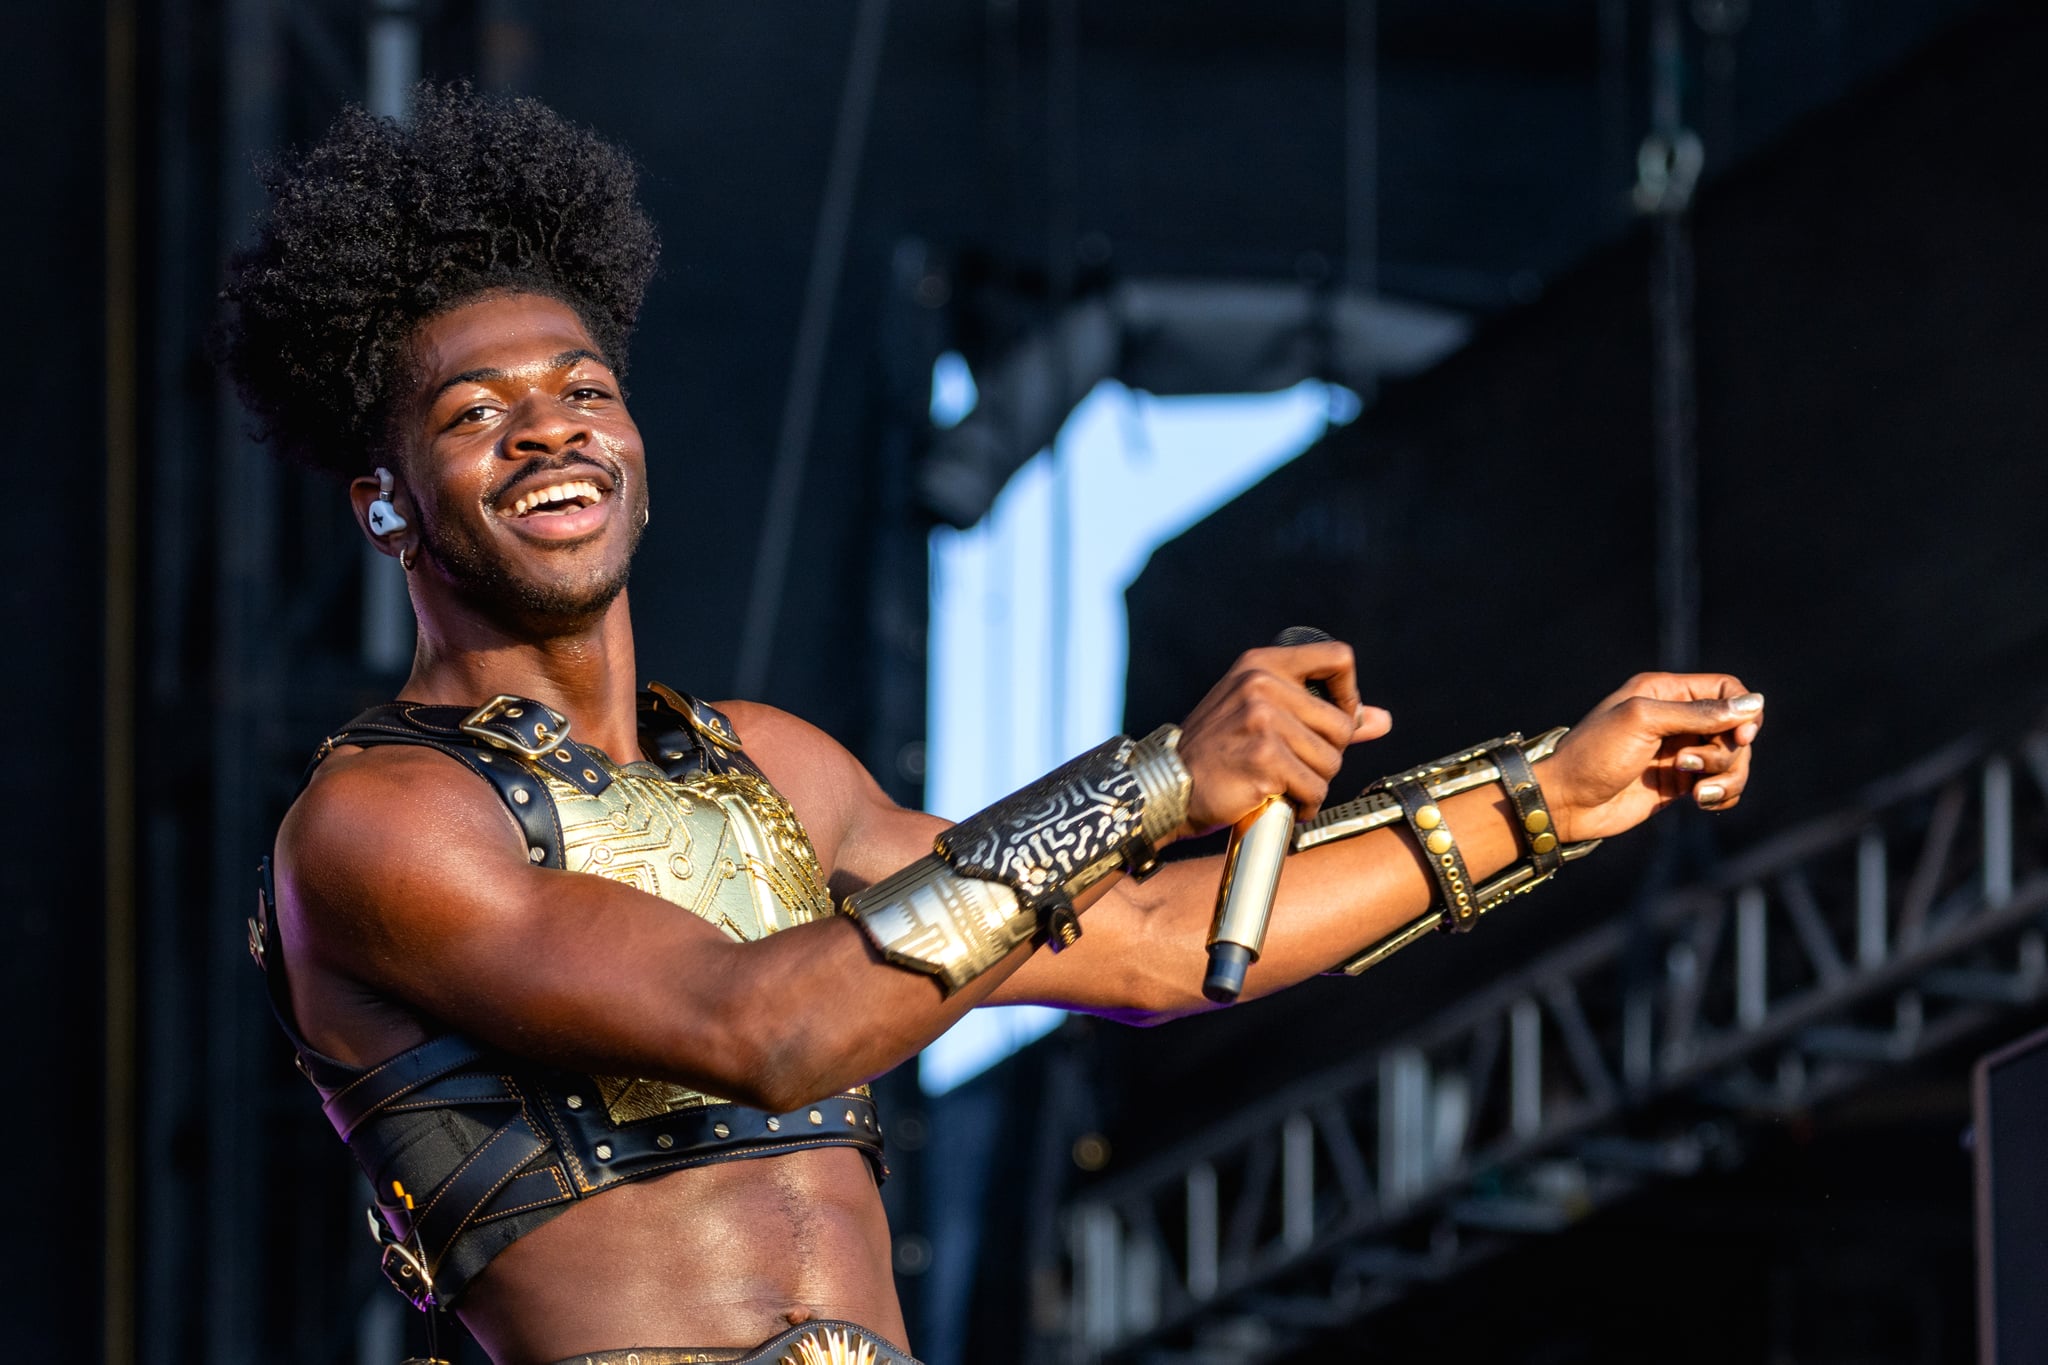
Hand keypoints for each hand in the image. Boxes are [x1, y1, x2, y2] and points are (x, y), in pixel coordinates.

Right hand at [1173, 639, 1392, 833]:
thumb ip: (1324, 715)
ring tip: (1280, 784)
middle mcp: (1261, 684)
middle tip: (1291, 766)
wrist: (1168, 788)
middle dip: (1325, 755)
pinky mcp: (1264, 757)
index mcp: (1262, 665)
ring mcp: (1262, 719)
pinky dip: (1302, 804)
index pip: (1338, 658)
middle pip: (1342, 724)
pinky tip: (1277, 801)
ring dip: (1312, 783)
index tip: (1332, 721)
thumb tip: (1382, 720)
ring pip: (1331, 761)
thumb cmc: (1218, 753)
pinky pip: (1314, 789)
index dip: (1349, 695)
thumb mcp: (1264, 717)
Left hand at [1537, 672, 1765, 843]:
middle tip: (1689, 766)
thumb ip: (1700, 712)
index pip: (1727, 689)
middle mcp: (1676, 718)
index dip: (1744, 711)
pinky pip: (1722, 785)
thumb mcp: (1644, 721)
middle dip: (1728, 753)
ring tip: (1698, 793)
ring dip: (1727, 778)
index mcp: (1665, 691)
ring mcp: (1680, 752)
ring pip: (1733, 760)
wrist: (1566, 801)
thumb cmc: (1595, 753)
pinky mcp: (1680, 784)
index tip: (1741, 737)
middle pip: (1736, 728)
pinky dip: (1722, 795)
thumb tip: (1754, 704)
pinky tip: (1703, 803)